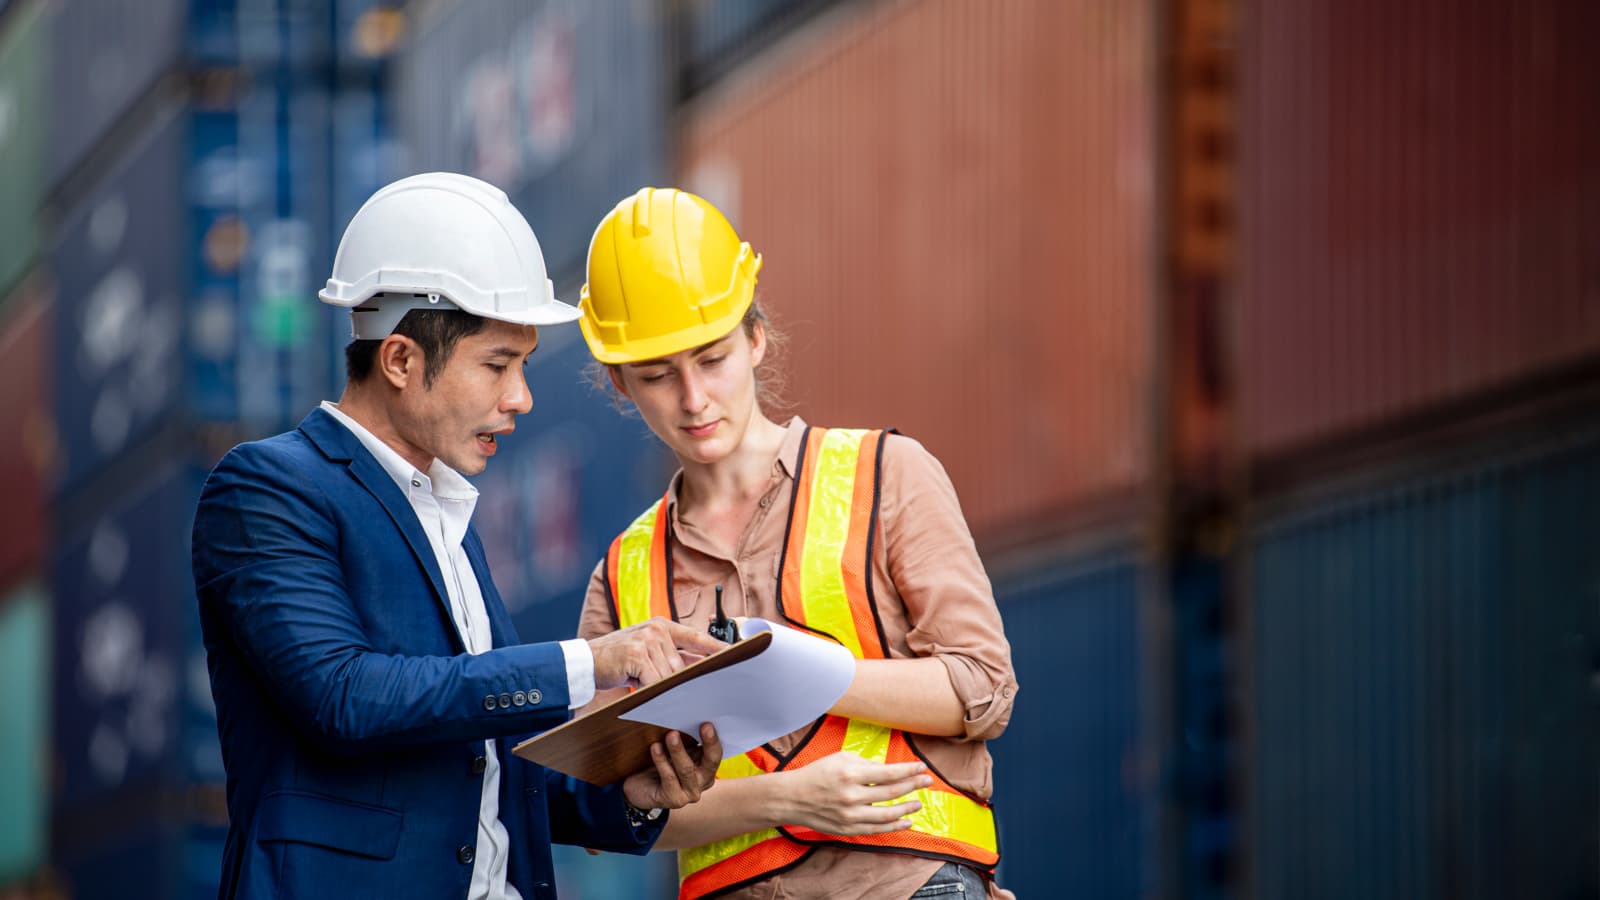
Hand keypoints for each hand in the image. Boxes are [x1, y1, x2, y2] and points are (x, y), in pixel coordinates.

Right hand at [590, 618, 727, 689]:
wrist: (585, 661)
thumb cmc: (618, 659)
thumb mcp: (646, 651)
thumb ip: (670, 656)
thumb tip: (699, 669)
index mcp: (662, 626)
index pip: (695, 636)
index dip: (715, 646)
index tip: (733, 654)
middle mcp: (656, 629)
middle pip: (682, 664)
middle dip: (681, 681)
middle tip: (683, 693)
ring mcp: (646, 640)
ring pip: (669, 675)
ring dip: (661, 688)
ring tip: (649, 688)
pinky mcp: (636, 654)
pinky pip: (654, 680)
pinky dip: (649, 689)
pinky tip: (640, 689)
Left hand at [622, 722, 722, 810]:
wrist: (637, 787)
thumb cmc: (659, 762)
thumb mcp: (675, 748)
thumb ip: (684, 738)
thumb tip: (685, 716)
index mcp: (708, 766)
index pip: (716, 753)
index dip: (714, 739)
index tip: (708, 724)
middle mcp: (703, 781)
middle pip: (710, 762)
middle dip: (708, 743)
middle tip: (703, 726)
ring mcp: (690, 793)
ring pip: (687, 770)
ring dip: (679, 751)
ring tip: (671, 735)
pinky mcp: (674, 800)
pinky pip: (669, 778)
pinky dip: (662, 761)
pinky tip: (655, 747)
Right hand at [778, 751, 930, 835]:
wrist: (792, 797)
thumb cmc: (817, 774)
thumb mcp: (840, 758)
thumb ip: (865, 763)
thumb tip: (887, 769)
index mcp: (851, 774)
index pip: (889, 773)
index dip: (909, 770)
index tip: (922, 767)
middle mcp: (852, 796)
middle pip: (892, 792)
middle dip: (914, 786)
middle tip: (928, 781)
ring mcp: (850, 815)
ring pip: (888, 814)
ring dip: (907, 808)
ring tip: (918, 803)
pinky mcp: (848, 829)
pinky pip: (877, 829)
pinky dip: (894, 826)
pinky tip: (906, 821)